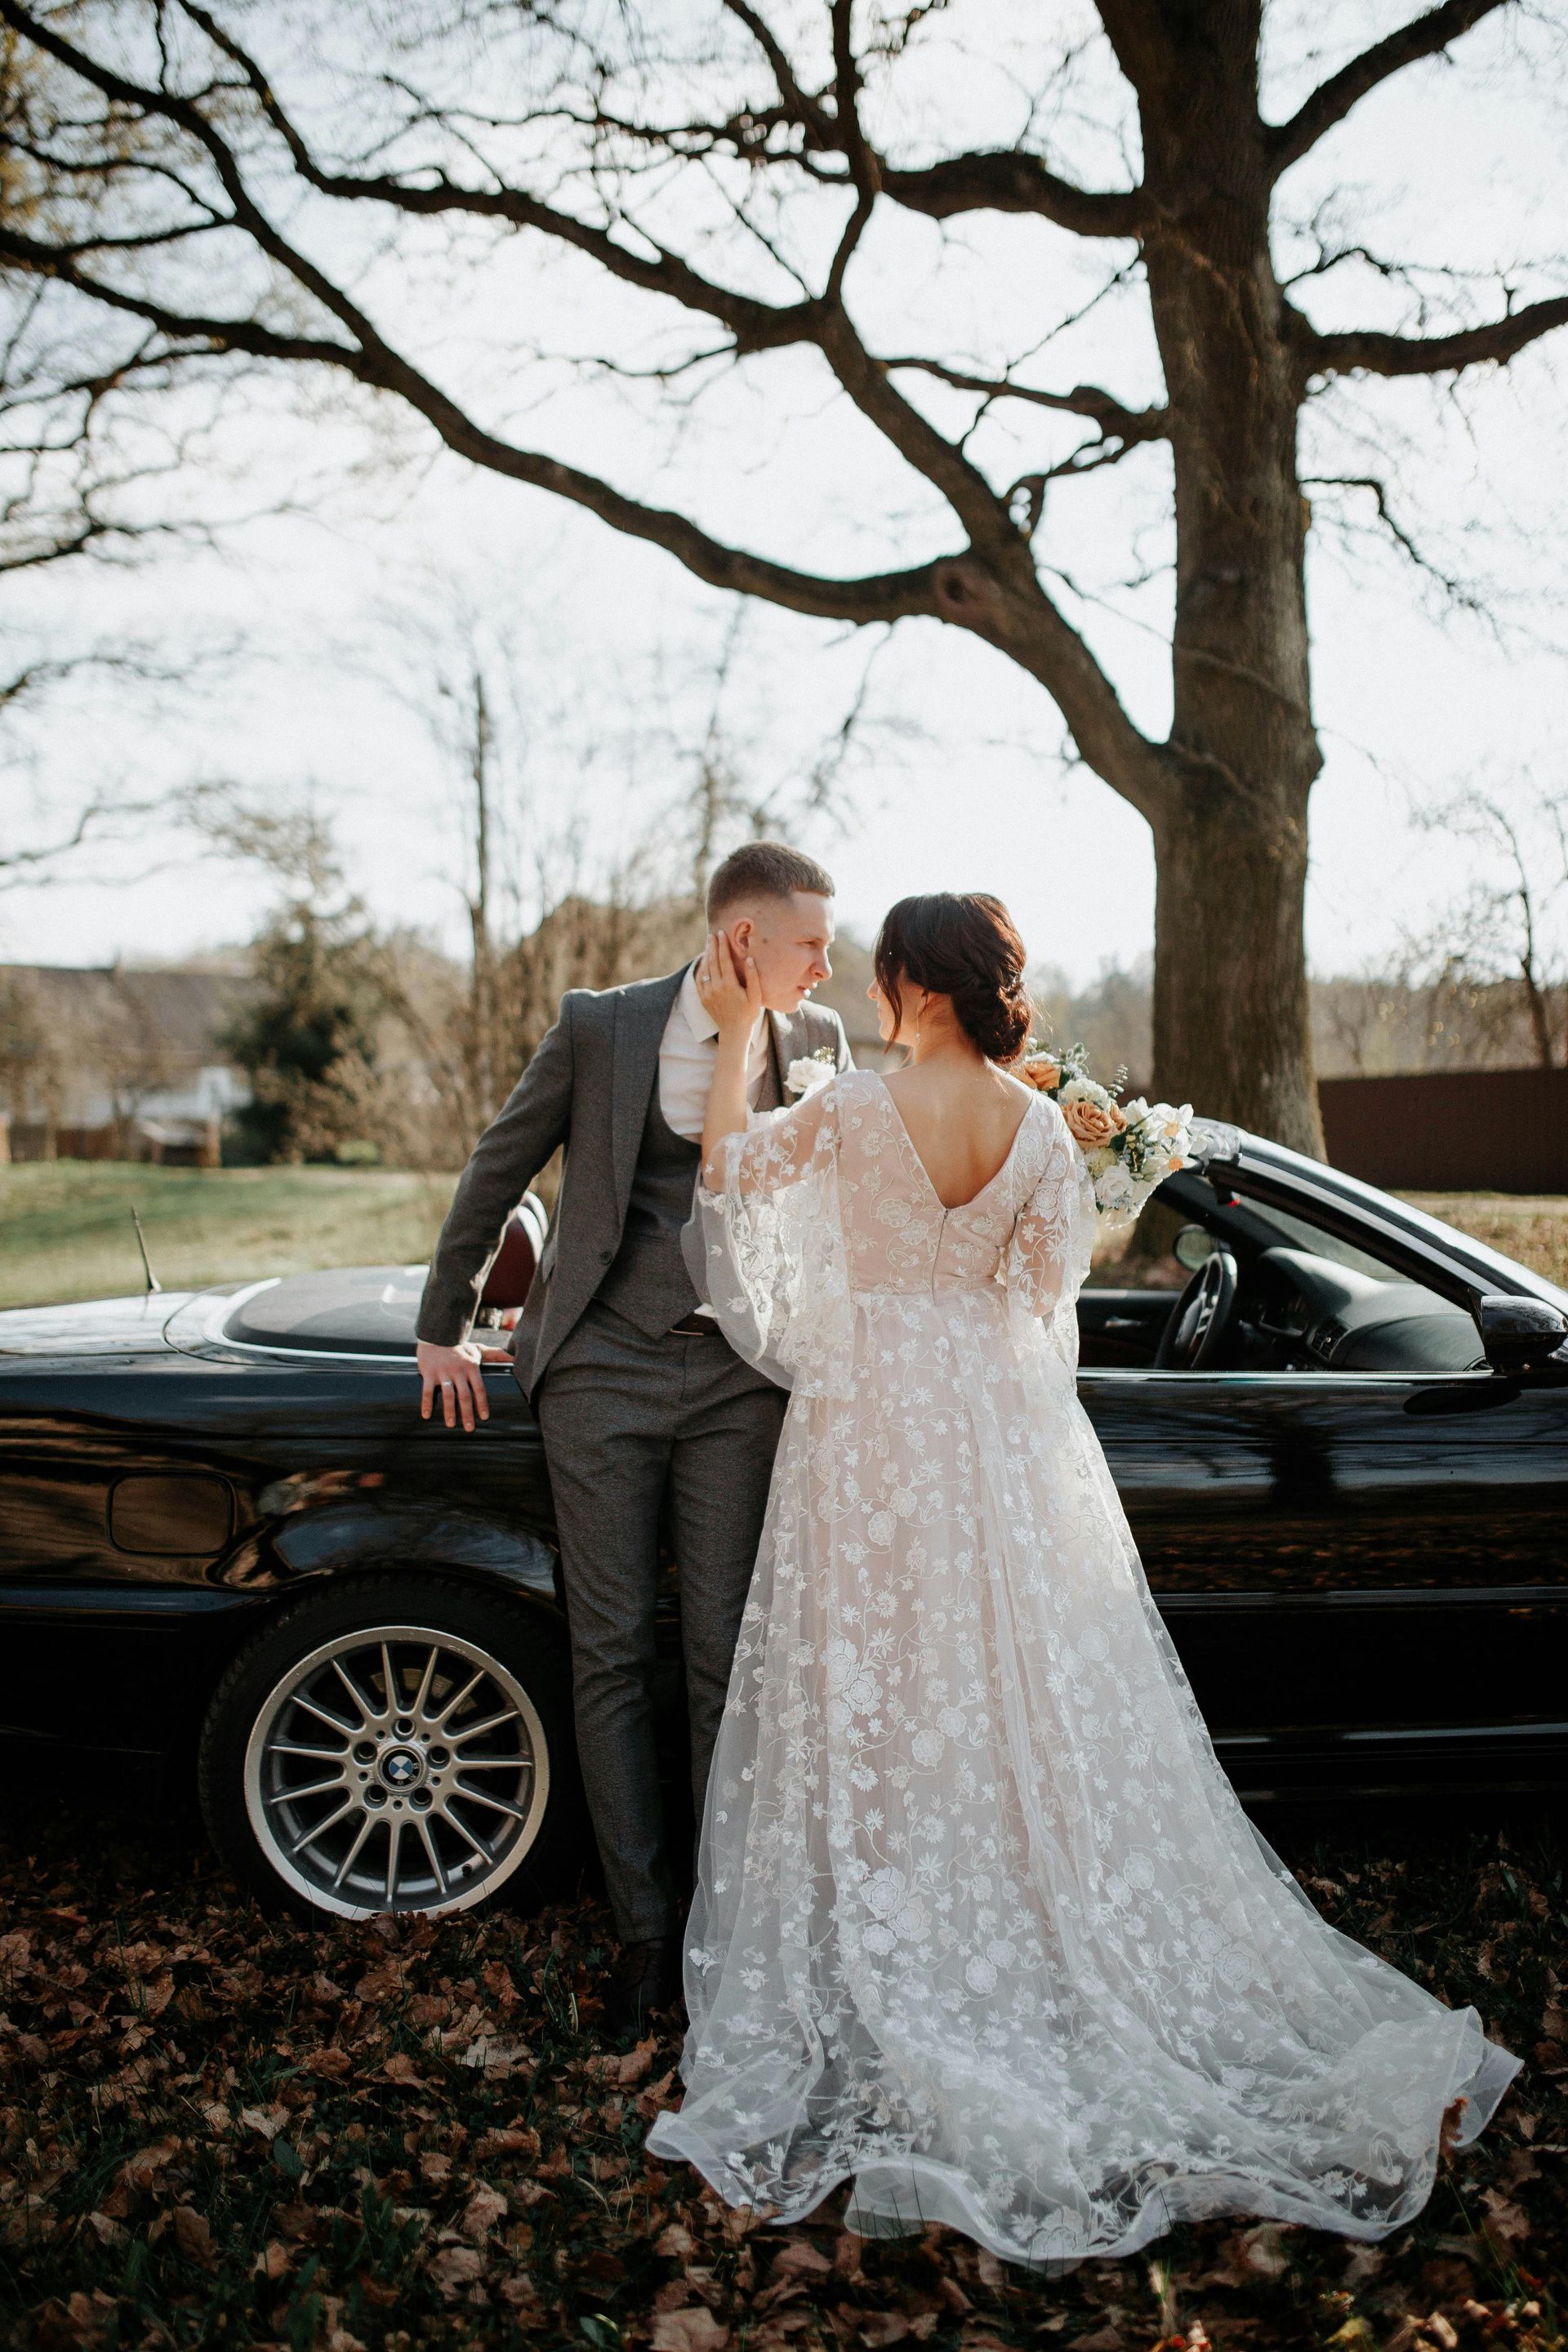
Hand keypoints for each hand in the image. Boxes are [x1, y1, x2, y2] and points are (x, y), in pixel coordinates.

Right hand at [416, 1337, 503, 1430]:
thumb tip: (513, 1357)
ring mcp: (443, 1372)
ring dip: (449, 1411)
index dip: (482, 1404)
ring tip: (451, 1425)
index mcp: (471, 1367)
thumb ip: (495, 1355)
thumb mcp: (477, 1350)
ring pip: (448, 1395)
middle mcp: (458, 1371)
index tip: (484, 1417)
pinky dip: (426, 1404)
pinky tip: (426, 1416)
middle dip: (467, 1413)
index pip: (479, 1388)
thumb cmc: (459, 1346)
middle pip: (465, 1396)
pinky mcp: (429, 1373)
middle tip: (469, 1428)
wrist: (436, 1335)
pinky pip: (427, 1391)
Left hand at [694, 928, 761, 1046]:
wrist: (733, 1031)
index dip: (722, 945)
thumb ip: (753, 978)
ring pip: (705, 968)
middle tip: (712, 934)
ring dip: (706, 955)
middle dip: (712, 946)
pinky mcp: (703, 998)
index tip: (721, 933)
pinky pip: (699, 979)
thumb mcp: (756, 997)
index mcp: (729, 985)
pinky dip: (701, 967)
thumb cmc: (748, 1013)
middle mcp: (716, 987)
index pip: (724, 960)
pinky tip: (704, 960)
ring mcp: (707, 993)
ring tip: (708, 943)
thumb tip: (750, 959)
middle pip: (712, 961)